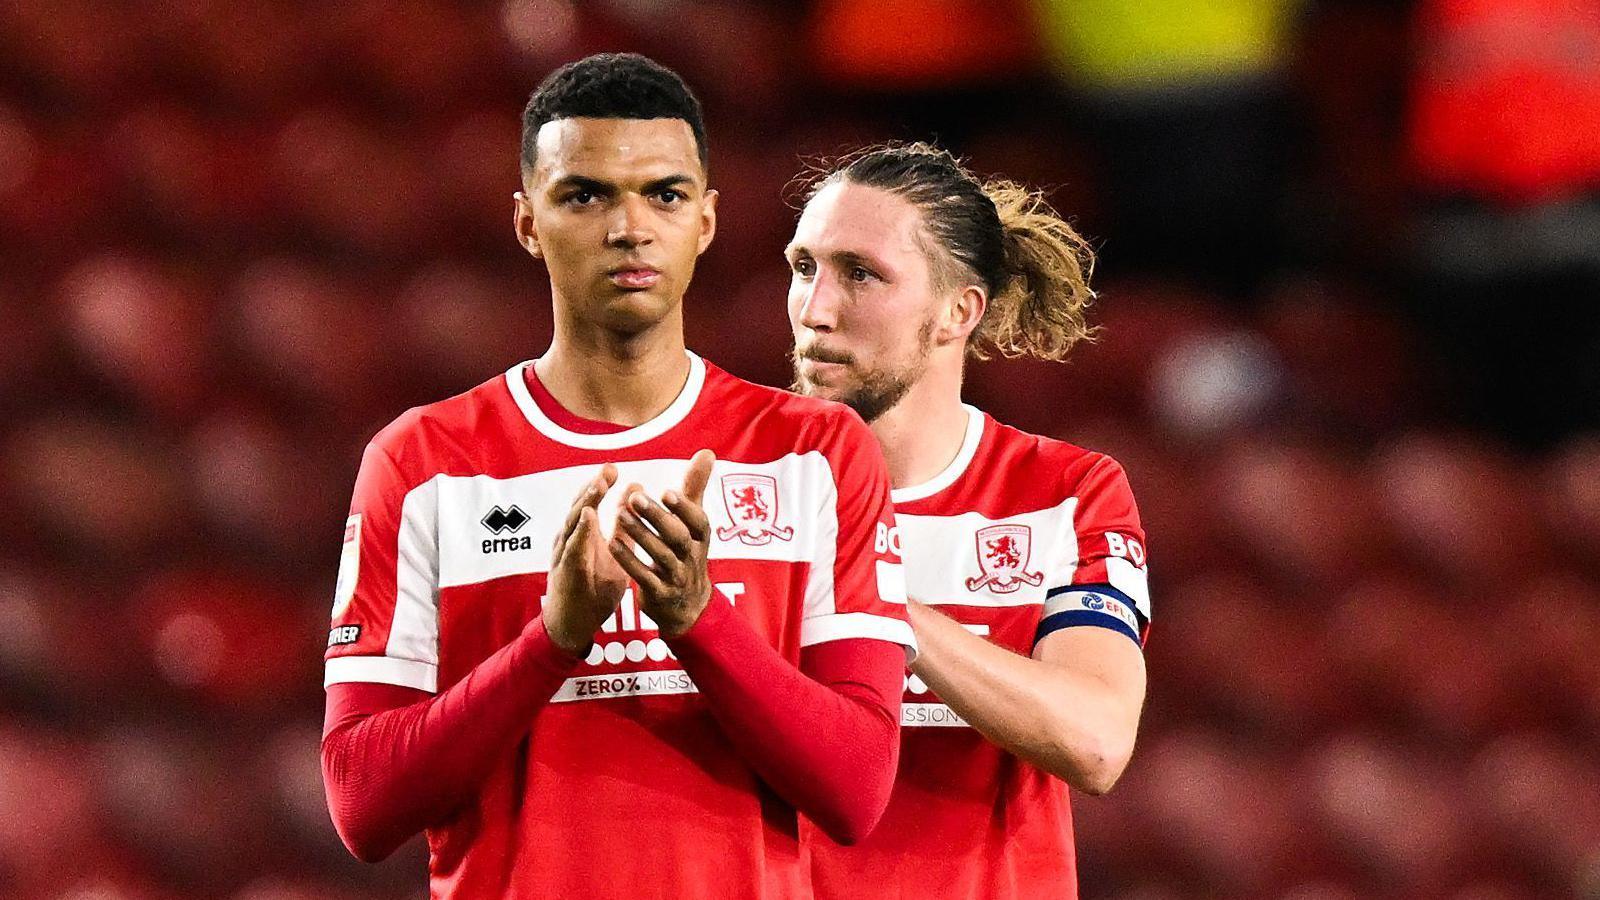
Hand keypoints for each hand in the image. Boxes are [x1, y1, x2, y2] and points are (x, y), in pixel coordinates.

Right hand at [544, 464, 628, 654]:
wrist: (572, 625)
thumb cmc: (592, 590)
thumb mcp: (615, 557)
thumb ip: (625, 532)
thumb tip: (634, 504)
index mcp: (582, 536)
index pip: (589, 504)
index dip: (599, 486)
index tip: (613, 468)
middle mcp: (570, 541)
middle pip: (579, 507)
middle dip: (593, 487)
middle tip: (608, 469)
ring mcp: (565, 556)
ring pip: (573, 523)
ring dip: (586, 502)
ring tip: (600, 484)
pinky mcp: (565, 572)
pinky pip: (572, 549)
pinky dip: (580, 532)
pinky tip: (589, 518)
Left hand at [609, 449, 715, 637]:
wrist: (687, 606)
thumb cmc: (687, 552)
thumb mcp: (694, 522)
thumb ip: (696, 487)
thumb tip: (707, 452)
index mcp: (700, 536)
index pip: (698, 520)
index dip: (684, 508)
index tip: (667, 492)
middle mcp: (692, 556)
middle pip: (677, 536)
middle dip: (657, 517)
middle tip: (634, 498)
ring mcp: (677, 577)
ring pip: (660, 556)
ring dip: (640, 535)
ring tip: (620, 515)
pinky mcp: (660, 594)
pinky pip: (644, 577)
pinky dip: (629, 561)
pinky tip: (613, 543)